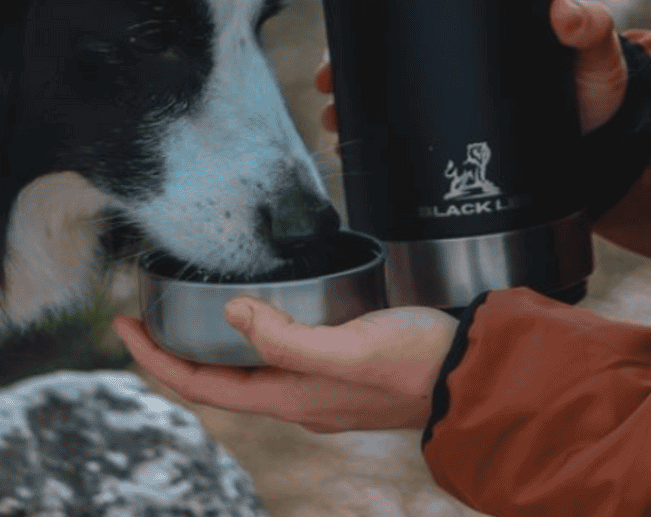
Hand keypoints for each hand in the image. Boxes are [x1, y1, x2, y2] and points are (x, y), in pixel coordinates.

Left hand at [112, 299, 458, 433]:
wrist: (466, 372)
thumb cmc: (413, 359)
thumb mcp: (348, 348)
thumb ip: (288, 338)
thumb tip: (230, 313)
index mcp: (289, 398)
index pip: (199, 385)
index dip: (154, 358)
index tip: (122, 324)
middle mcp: (297, 400)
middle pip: (216, 382)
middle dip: (173, 353)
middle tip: (147, 315)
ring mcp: (320, 388)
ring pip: (246, 371)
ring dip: (211, 347)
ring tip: (191, 314)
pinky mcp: (342, 370)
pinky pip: (277, 358)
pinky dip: (251, 338)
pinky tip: (263, 315)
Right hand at [315, 0, 627, 136]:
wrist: (608, 144)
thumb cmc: (598, 87)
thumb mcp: (594, 51)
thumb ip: (589, 27)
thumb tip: (564, 13)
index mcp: (480, 26)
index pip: (415, 14)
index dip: (371, 24)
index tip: (341, 42)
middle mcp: (459, 62)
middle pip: (388, 59)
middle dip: (347, 72)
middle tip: (330, 89)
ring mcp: (457, 104)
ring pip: (390, 102)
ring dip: (355, 111)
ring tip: (337, 124)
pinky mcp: (461, 143)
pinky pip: (411, 142)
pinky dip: (379, 147)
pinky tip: (359, 156)